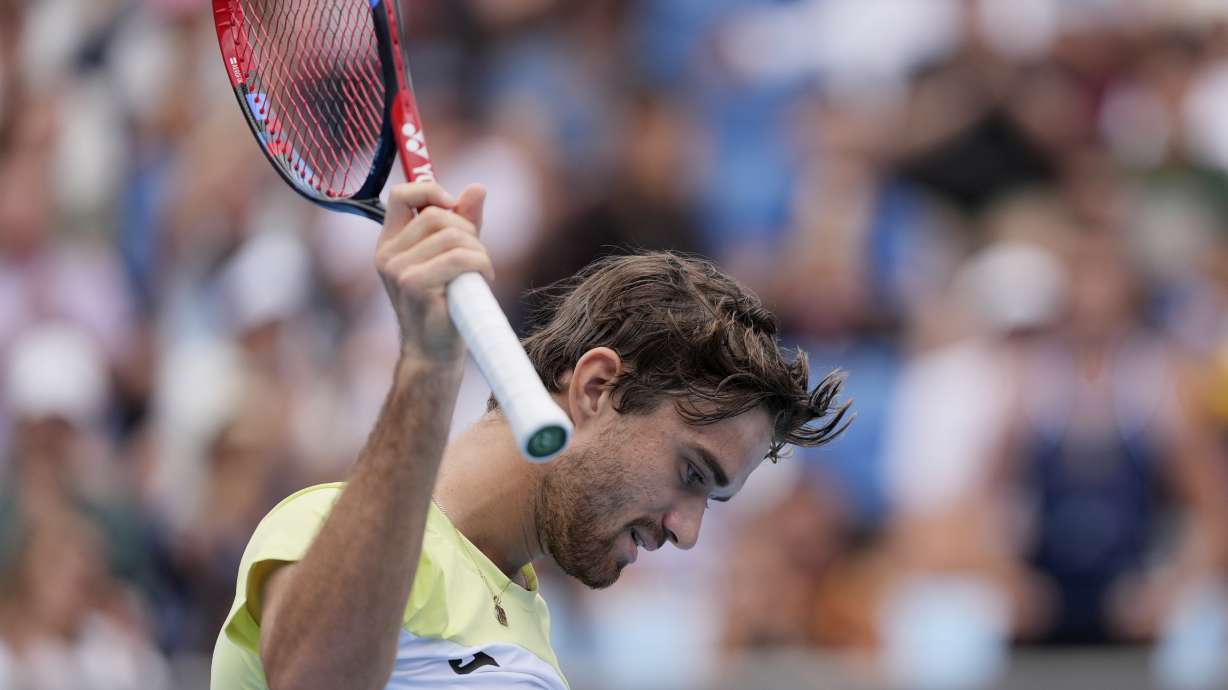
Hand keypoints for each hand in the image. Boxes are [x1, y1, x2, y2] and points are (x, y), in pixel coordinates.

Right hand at [375, 182, 490, 361]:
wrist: (435, 351)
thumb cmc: (445, 304)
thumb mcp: (454, 255)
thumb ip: (463, 221)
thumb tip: (478, 188)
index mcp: (390, 243)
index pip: (401, 195)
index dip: (430, 190)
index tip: (454, 205)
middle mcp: (387, 254)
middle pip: (435, 214)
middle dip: (466, 228)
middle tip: (477, 253)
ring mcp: (397, 269)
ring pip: (451, 235)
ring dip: (478, 250)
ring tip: (482, 269)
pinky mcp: (414, 284)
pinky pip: (459, 258)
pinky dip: (481, 263)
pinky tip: (484, 278)